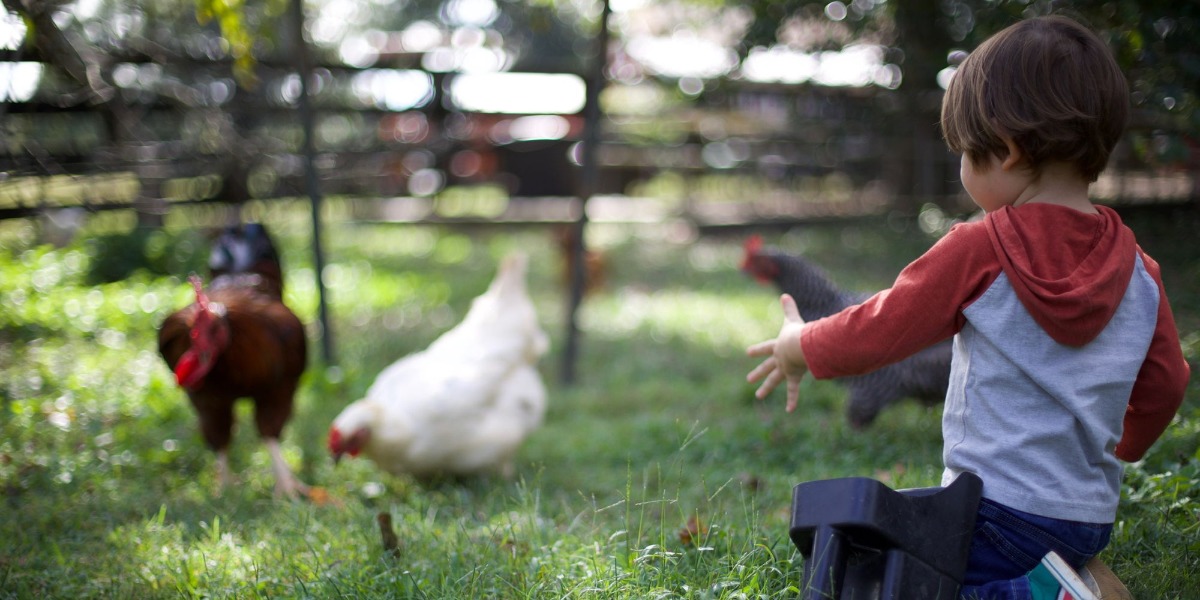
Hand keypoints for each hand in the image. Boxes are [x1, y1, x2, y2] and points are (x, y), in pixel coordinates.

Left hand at [746, 294, 808, 411]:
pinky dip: (792, 400)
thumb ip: (789, 308)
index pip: (765, 347)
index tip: (747, 353)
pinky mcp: (793, 376)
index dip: (757, 350)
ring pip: (774, 380)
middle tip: (749, 379)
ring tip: (758, 395)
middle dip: (758, 372)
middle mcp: (779, 359)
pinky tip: (789, 410)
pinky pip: (793, 391)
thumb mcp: (793, 319)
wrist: (799, 346)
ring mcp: (785, 368)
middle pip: (766, 367)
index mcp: (778, 346)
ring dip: (766, 388)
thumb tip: (784, 294)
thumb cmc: (798, 332)